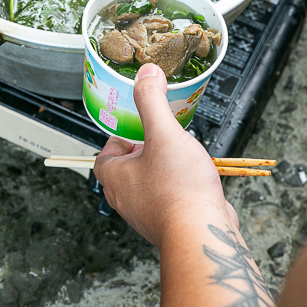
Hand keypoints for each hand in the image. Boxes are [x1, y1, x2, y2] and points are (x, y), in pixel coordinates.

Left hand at [93, 64, 237, 246]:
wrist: (202, 233)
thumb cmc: (179, 189)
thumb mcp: (164, 132)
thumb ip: (152, 101)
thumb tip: (146, 73)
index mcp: (115, 177)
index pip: (104, 155)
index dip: (118, 138)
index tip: (135, 128)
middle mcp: (127, 199)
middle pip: (127, 168)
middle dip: (144, 151)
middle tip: (161, 137)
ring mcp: (147, 213)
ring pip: (149, 184)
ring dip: (163, 168)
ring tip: (181, 154)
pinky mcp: (169, 222)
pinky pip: (169, 198)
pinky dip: (179, 185)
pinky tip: (196, 177)